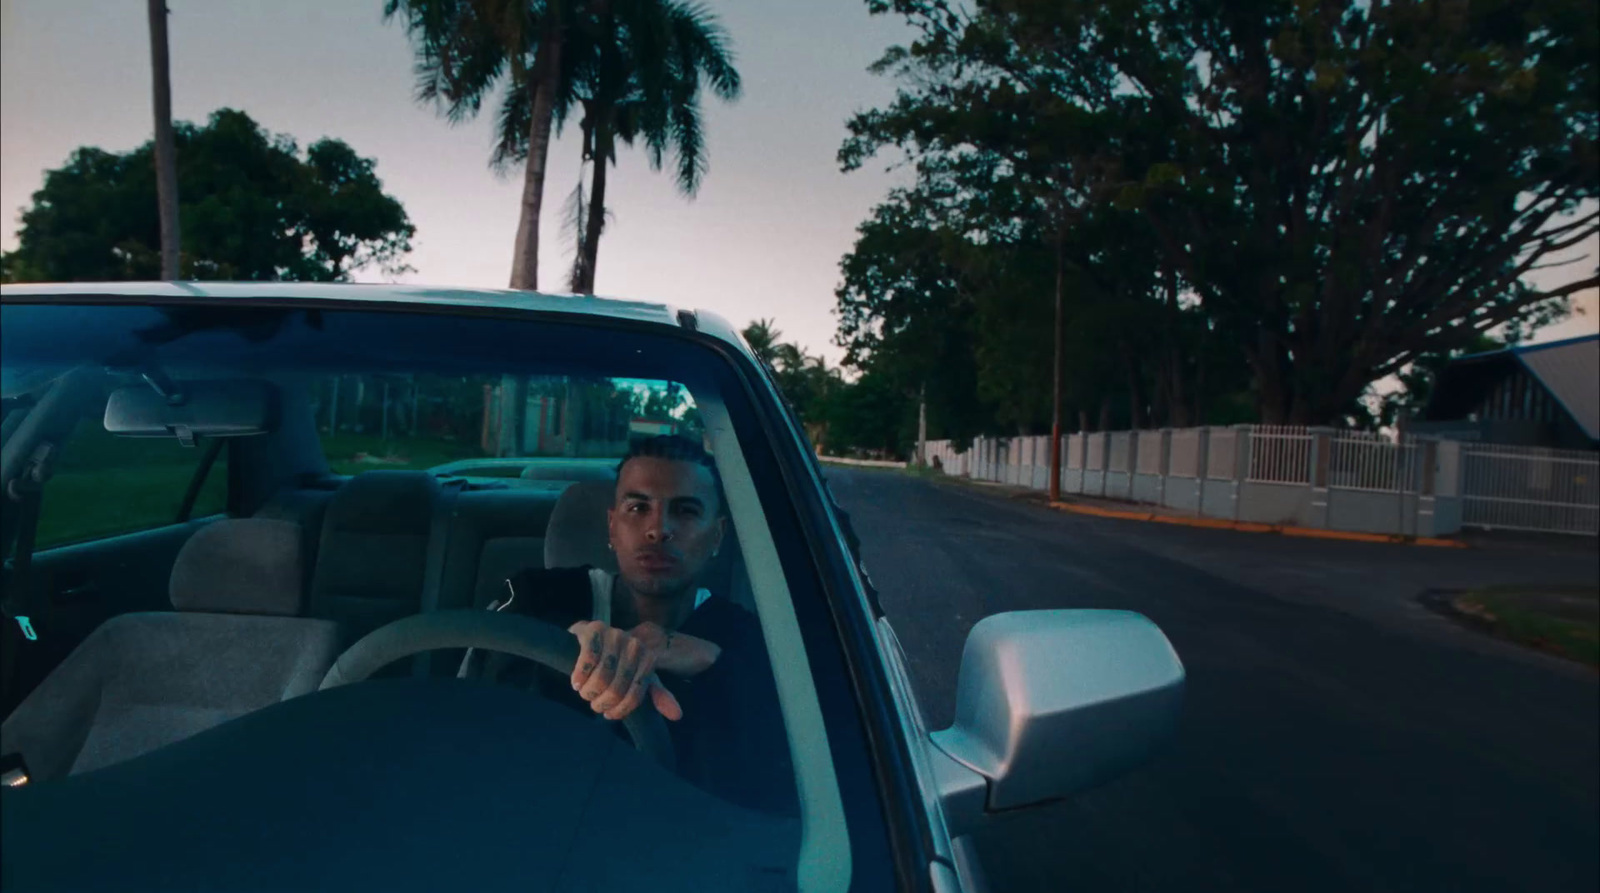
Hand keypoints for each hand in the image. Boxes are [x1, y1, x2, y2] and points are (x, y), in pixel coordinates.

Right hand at [567, 620, 682, 721]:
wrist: (590, 638)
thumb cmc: (616, 664)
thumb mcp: (638, 678)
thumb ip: (657, 695)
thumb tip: (677, 715)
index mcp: (648, 658)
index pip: (635, 695)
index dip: (619, 709)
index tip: (608, 713)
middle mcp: (635, 645)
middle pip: (616, 688)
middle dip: (601, 701)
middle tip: (593, 702)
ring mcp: (615, 635)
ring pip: (602, 676)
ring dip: (589, 691)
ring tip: (584, 692)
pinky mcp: (594, 630)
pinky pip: (588, 659)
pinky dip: (580, 675)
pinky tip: (576, 681)